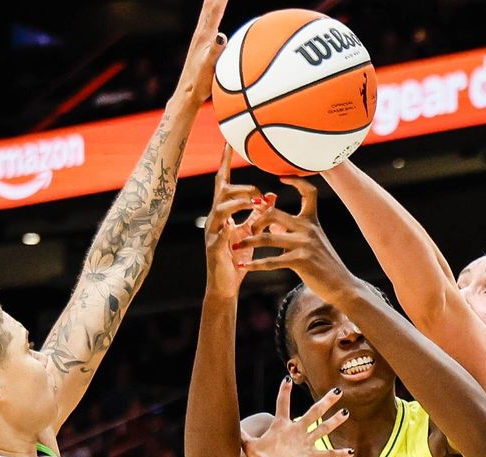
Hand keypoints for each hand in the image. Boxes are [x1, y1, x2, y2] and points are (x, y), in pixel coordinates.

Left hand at [174, 0, 227, 104]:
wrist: (187, 94)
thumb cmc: (198, 83)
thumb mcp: (208, 68)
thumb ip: (215, 51)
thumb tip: (221, 36)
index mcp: (204, 35)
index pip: (214, 7)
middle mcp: (202, 32)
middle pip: (210, 4)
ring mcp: (202, 38)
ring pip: (210, 11)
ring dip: (215, 0)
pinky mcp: (205, 45)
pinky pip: (213, 21)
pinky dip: (216, 11)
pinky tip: (218, 13)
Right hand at [204, 144, 274, 296]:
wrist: (225, 285)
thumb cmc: (237, 258)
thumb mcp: (250, 232)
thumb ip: (259, 214)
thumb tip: (273, 195)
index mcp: (223, 213)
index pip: (224, 183)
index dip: (224, 163)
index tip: (228, 143)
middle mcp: (214, 219)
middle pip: (221, 192)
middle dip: (240, 187)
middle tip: (259, 193)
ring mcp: (212, 233)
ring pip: (219, 210)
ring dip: (238, 203)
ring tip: (254, 204)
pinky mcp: (214, 249)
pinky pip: (219, 235)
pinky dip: (229, 229)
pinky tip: (235, 226)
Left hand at [234, 177, 358, 302]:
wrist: (341, 285)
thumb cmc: (324, 262)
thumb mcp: (311, 241)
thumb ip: (291, 229)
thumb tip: (271, 223)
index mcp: (311, 220)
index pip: (308, 192)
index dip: (297, 181)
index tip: (281, 178)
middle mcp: (308, 228)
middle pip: (274, 213)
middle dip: (256, 220)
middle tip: (247, 229)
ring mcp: (304, 244)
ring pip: (267, 238)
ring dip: (248, 242)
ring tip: (235, 246)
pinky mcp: (300, 261)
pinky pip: (271, 261)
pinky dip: (254, 264)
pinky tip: (242, 266)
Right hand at [240, 377, 353, 456]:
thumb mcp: (249, 445)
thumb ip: (244, 434)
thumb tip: (235, 426)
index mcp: (281, 425)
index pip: (282, 404)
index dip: (284, 391)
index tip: (287, 379)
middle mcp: (296, 430)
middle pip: (314, 412)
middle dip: (327, 401)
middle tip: (337, 391)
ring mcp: (306, 443)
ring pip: (324, 429)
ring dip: (336, 420)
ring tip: (345, 412)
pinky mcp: (312, 456)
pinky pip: (328, 454)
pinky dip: (339, 454)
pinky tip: (350, 452)